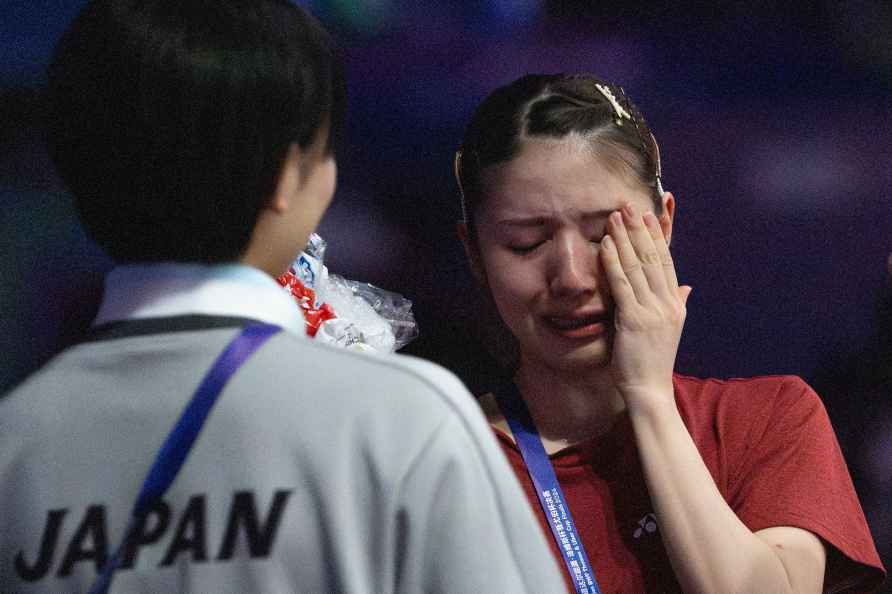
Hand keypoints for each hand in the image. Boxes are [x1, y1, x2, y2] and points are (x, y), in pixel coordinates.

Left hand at [600, 202, 691, 407]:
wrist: (650, 390)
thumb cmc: (653, 361)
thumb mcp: (670, 329)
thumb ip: (678, 304)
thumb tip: (687, 287)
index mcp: (676, 304)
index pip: (668, 262)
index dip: (658, 236)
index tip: (650, 214)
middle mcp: (668, 303)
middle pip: (654, 258)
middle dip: (640, 229)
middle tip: (629, 205)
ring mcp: (653, 311)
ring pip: (638, 266)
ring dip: (624, 239)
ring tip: (614, 217)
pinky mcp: (634, 319)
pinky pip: (622, 284)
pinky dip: (613, 262)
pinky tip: (605, 245)